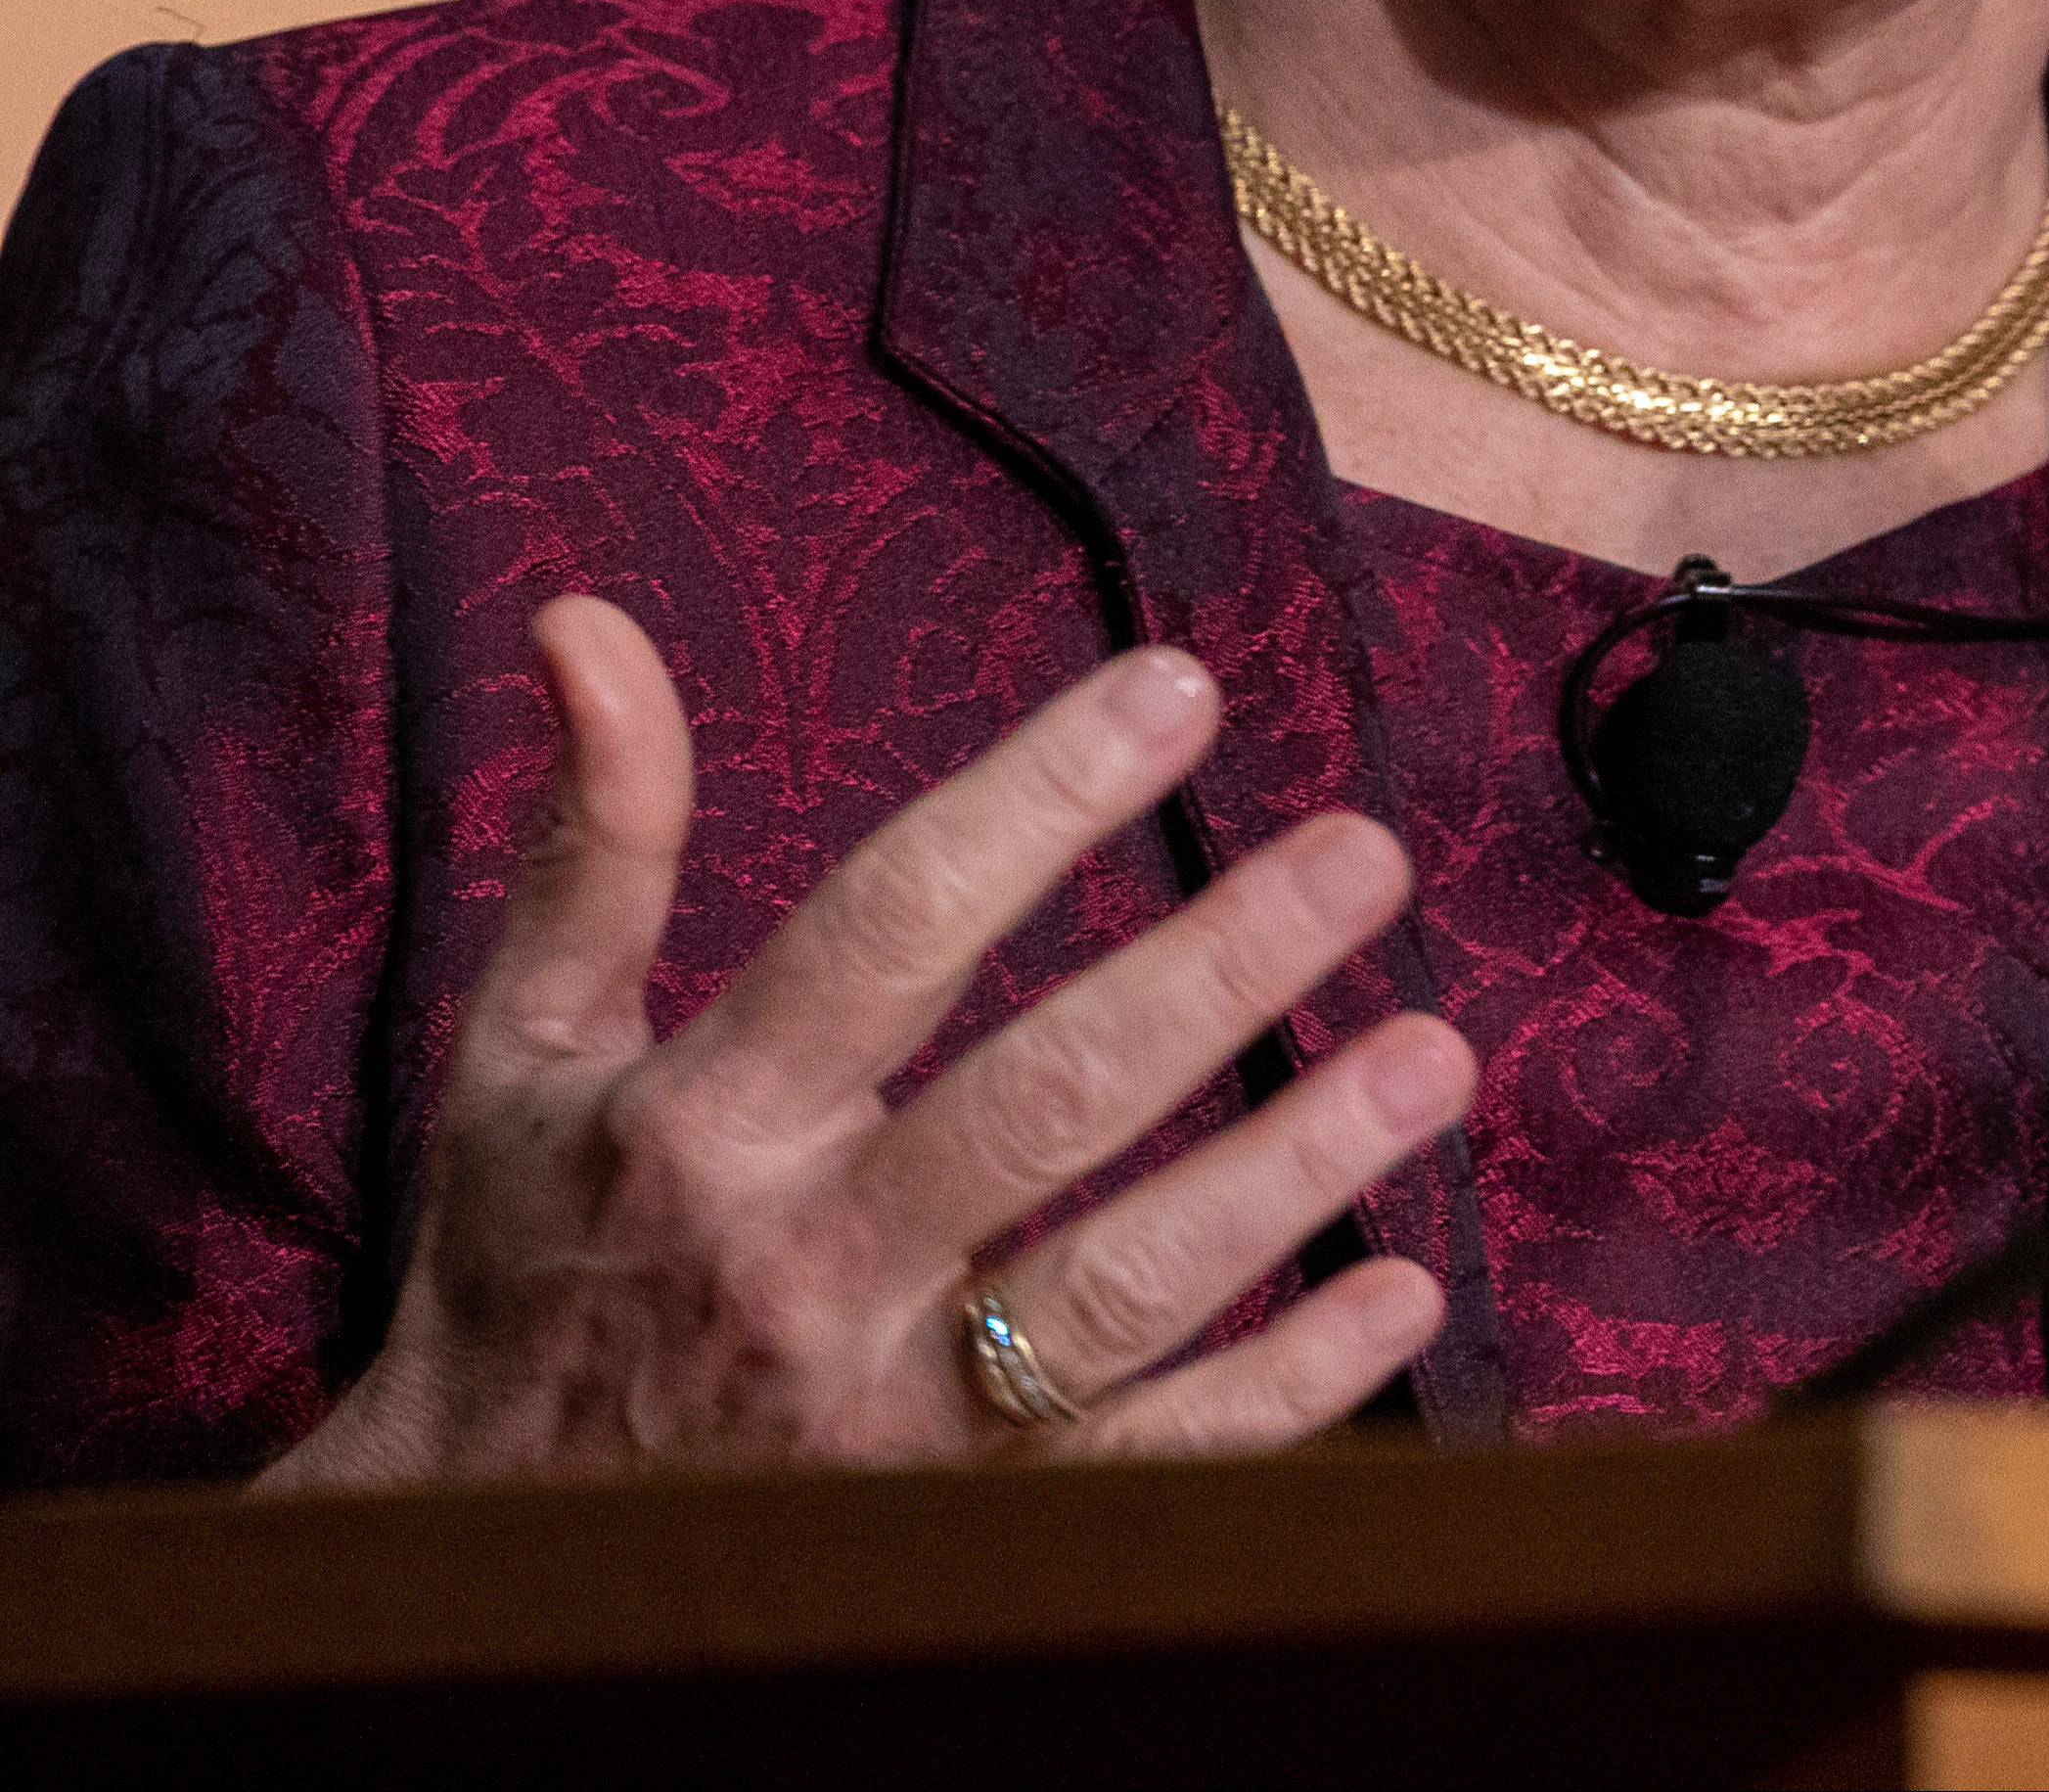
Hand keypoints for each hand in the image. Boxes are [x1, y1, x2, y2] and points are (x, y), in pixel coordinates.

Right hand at [261, 598, 1470, 1488]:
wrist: (463, 1574)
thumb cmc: (523, 1269)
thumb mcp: (523, 1055)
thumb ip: (594, 844)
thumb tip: (588, 623)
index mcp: (705, 1125)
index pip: (892, 926)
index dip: (1038, 799)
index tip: (1181, 687)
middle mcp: (807, 1269)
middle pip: (1043, 1101)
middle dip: (1216, 972)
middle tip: (1369, 855)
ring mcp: (893, 1421)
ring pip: (1123, 1289)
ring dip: (1292, 1172)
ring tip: (1435, 1056)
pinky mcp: (963, 1534)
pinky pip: (1149, 1465)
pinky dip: (1285, 1390)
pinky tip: (1403, 1293)